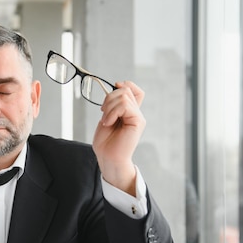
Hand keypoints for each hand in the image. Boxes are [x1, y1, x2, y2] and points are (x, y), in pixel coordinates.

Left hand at [92, 81, 145, 195]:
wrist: (108, 158)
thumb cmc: (106, 142)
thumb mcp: (107, 117)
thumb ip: (113, 103)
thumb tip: (118, 85)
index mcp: (128, 111)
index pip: (133, 89)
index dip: (123, 85)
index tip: (109, 96)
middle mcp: (136, 112)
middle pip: (125, 90)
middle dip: (109, 98)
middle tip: (103, 114)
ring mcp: (138, 117)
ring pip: (124, 96)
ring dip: (109, 107)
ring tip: (106, 121)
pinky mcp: (138, 121)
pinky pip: (125, 105)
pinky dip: (112, 112)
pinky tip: (109, 123)